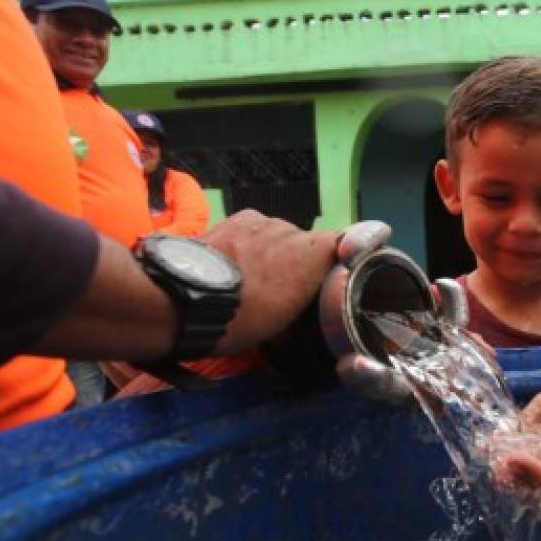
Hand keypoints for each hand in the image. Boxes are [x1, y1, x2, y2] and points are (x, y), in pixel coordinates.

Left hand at [203, 210, 356, 355]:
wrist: (184, 301)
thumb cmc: (244, 318)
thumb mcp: (286, 322)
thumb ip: (305, 299)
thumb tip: (305, 301)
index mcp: (315, 251)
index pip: (351, 239)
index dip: (355, 247)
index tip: (348, 261)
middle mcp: (292, 227)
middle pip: (305, 243)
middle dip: (298, 262)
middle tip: (282, 289)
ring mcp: (259, 219)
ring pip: (275, 237)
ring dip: (269, 253)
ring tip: (249, 279)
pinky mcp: (231, 218)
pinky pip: (250, 232)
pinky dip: (246, 245)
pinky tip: (231, 265)